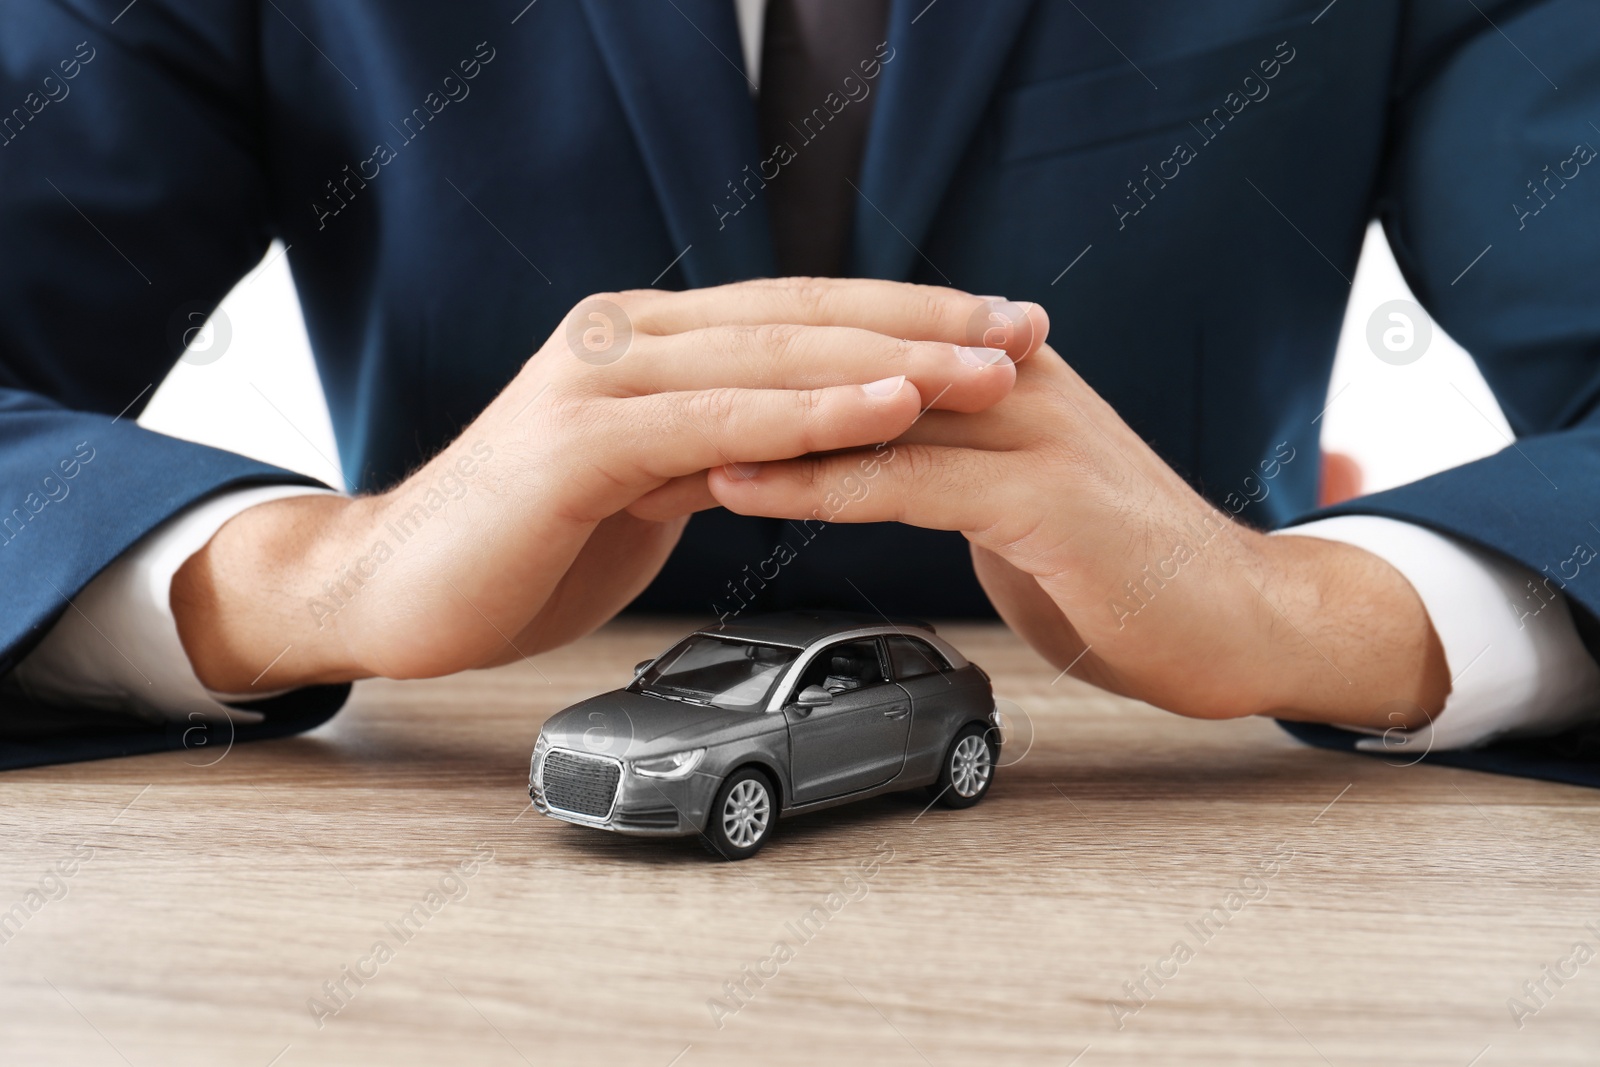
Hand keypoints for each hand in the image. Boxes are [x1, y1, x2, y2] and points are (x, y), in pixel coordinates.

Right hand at [171, 279, 1028, 691]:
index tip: (999, 324)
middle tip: (1028, 329)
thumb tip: (794, 452)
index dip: (904, 314)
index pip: (799, 314)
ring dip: (893, 362)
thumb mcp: (642, 484)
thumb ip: (713, 451)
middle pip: (803, 318)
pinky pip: (718, 423)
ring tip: (992, 368)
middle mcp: (629, 339)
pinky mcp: (580, 441)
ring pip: (773, 358)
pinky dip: (812, 417)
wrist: (393, 590)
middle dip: (925, 324)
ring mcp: (601, 381)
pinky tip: (891, 412)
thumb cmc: (521, 543)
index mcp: (649, 345)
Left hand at [708, 327, 1448, 728]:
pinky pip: (907, 478)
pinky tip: (745, 487)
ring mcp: (1032, 432)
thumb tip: (874, 477)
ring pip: (865, 409)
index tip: (669, 401)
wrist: (1246, 623)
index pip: (857, 356)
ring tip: (653, 442)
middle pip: (846, 365)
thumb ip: (948, 478)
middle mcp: (1012, 384)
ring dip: (754, 425)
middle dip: (738, 390)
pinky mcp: (1045, 495)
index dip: (762, 376)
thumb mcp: (1018, 511)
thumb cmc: (1126, 576)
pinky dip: (818, 482)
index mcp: (1000, 378)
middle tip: (633, 413)